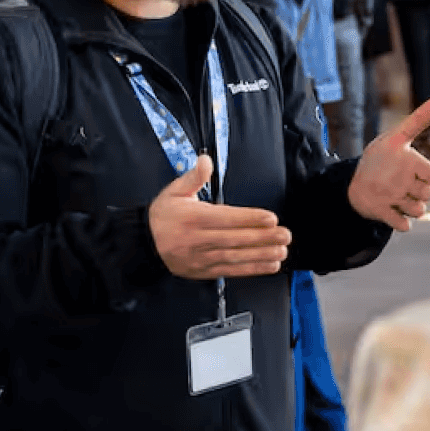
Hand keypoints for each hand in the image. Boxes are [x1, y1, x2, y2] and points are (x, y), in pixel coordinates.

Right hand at [148, 155, 291, 279]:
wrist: (144, 244)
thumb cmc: (164, 214)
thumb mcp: (174, 191)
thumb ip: (193, 177)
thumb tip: (205, 160)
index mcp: (193, 218)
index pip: (226, 218)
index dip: (249, 218)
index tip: (271, 218)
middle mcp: (198, 240)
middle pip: (235, 239)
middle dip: (262, 238)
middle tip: (285, 235)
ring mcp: (201, 258)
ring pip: (235, 257)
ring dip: (261, 255)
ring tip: (282, 252)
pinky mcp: (204, 271)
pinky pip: (231, 271)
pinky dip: (251, 270)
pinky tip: (269, 266)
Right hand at [349, 99, 429, 231]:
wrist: (351, 183)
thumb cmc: (382, 157)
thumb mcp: (398, 135)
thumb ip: (420, 120)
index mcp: (405, 157)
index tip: (427, 176)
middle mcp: (397, 177)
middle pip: (429, 196)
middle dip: (422, 193)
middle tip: (407, 185)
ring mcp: (388, 195)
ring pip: (419, 211)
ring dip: (413, 207)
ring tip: (400, 196)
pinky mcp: (380, 211)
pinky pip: (403, 225)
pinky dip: (402, 222)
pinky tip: (394, 209)